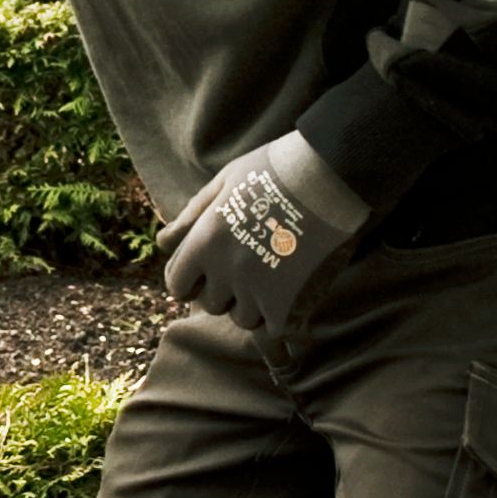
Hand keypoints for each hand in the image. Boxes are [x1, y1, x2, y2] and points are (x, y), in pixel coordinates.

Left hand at [159, 132, 369, 335]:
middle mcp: (225, 272)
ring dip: (254, 304)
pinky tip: (293, 288)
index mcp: (204, 243)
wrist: (333, 172)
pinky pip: (272, 328)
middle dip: (225, 291)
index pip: (177, 285)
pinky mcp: (287, 305)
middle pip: (211, 304)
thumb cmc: (275, 169)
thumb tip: (163, 242)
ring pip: (242, 318)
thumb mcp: (225, 181)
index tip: (207, 274)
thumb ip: (192, 215)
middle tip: (251, 265)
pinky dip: (281, 315)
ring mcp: (255, 291)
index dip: (191, 280)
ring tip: (275, 273)